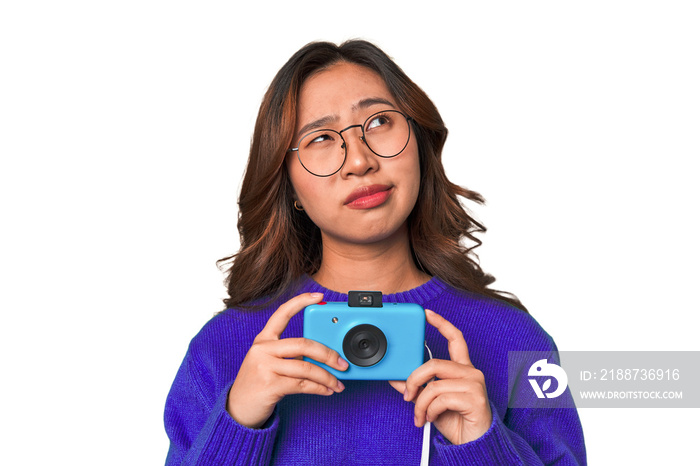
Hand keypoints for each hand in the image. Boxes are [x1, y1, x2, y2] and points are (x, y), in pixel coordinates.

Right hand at [227, 292, 348, 427]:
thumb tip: (324, 356)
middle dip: (328, 354)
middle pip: (303, 344)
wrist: (237, 409)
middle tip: (342, 363)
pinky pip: (303, 385)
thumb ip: (289, 354)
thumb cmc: (258, 383)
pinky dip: (319, 388)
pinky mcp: (270, 385)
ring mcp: (265, 367)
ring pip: (306, 368)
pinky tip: (327, 390)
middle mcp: (263, 349)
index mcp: (263, 339)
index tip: (319, 296)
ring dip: (327, 377)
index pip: (282, 313)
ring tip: (338, 384)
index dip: (301, 301)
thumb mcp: (268, 362)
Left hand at [389, 309, 491, 444]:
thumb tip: (397, 378)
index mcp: (461, 369)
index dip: (441, 324)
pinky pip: (441, 399)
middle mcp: (470, 373)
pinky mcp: (475, 399)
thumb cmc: (457, 421)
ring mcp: (474, 384)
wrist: (474, 444)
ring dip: (420, 403)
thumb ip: (417, 388)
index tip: (427, 314)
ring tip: (420, 415)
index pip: (455, 339)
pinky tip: (432, 418)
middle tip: (407, 396)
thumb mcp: (431, 402)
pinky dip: (430, 411)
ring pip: (434, 384)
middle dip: (414, 379)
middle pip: (434, 363)